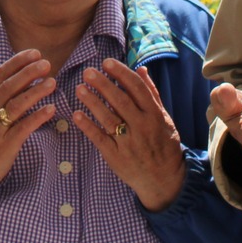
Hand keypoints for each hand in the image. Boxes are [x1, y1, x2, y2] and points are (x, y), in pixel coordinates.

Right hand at [0, 50, 56, 213]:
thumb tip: (20, 80)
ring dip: (35, 92)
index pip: (0, 75)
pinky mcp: (4, 146)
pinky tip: (51, 109)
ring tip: (52, 82)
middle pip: (8, 86)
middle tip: (46, 63)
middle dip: (28, 73)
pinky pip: (23, 129)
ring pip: (16, 105)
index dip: (17, 62)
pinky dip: (37, 117)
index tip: (34, 53)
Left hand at [73, 59, 186, 210]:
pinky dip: (88, 126)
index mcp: (155, 115)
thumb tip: (141, 69)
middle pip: (121, 101)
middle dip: (103, 84)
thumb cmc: (163, 145)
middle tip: (88, 71)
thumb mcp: (164, 119)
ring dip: (92, 102)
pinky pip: (100, 138)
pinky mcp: (116, 156)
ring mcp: (129, 143)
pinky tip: (76, 114)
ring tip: (79, 88)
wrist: (164, 180)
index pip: (137, 89)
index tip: (107, 62)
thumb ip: (152, 94)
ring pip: (108, 118)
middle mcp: (142, 127)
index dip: (121, 74)